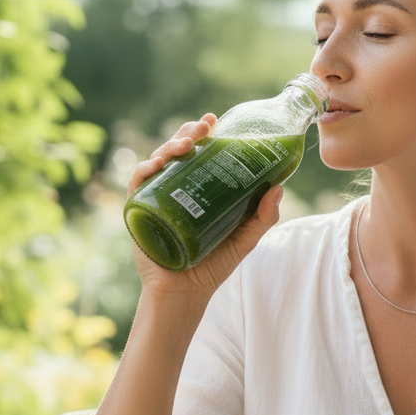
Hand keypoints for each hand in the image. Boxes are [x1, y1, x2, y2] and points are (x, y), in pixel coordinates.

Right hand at [127, 113, 283, 296]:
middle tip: (202, 128)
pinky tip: (156, 165)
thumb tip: (279, 188)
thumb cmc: (215, 265)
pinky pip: (137, 185)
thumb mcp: (245, 238)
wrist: (186, 293)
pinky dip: (144, 171)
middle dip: (188, 133)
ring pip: (157, 161)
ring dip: (169, 146)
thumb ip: (264, 216)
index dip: (203, 134)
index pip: (199, 153)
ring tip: (186, 145)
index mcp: (197, 188)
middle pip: (177, 152)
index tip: (214, 120)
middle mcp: (174, 188)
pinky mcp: (139, 212)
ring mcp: (155, 198)